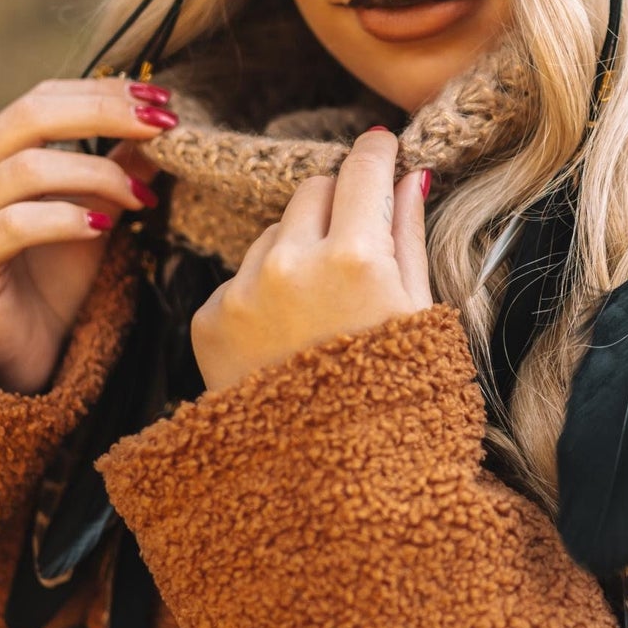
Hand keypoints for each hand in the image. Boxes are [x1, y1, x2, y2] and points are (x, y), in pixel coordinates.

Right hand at [0, 77, 178, 394]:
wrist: (18, 354)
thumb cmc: (51, 279)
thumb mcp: (96, 213)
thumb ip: (118, 167)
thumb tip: (161, 122)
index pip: (44, 97)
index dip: (104, 92)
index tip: (164, 103)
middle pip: (32, 116)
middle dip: (104, 114)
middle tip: (160, 128)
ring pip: (27, 168)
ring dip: (96, 175)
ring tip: (141, 198)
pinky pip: (14, 225)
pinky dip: (64, 219)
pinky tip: (103, 227)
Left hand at [191, 128, 431, 392]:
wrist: (326, 480)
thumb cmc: (393, 398)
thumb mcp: (418, 316)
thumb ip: (409, 236)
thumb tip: (410, 175)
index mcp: (357, 257)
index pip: (361, 168)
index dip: (375, 152)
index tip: (380, 147)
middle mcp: (293, 263)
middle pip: (312, 189)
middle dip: (336, 203)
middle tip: (356, 244)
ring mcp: (244, 290)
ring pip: (274, 232)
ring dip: (297, 250)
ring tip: (320, 313)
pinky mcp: (209, 317)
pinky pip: (239, 278)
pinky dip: (261, 296)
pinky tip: (285, 340)